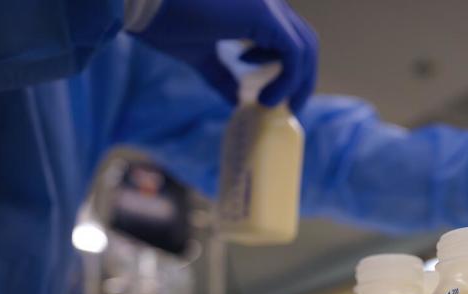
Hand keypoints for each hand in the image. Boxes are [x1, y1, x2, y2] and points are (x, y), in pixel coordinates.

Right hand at [135, 0, 317, 110]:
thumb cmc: (162, 19)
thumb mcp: (199, 54)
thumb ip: (221, 74)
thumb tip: (235, 100)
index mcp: (254, 7)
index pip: (288, 38)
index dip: (286, 70)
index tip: (267, 95)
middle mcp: (267, 2)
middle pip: (304, 42)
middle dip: (300, 79)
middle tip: (285, 108)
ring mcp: (268, 4)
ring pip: (305, 47)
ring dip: (298, 83)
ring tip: (274, 106)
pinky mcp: (264, 13)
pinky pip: (294, 54)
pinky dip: (289, 81)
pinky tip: (267, 100)